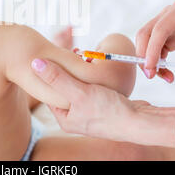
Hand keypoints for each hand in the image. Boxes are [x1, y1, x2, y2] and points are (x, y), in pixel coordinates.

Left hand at [30, 58, 150, 142]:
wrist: (141, 122)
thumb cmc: (109, 111)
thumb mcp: (79, 92)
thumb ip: (56, 78)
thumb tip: (34, 63)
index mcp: (65, 118)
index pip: (49, 93)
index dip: (49, 73)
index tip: (50, 56)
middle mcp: (76, 117)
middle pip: (64, 88)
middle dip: (66, 70)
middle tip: (70, 53)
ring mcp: (90, 111)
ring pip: (79, 86)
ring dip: (79, 71)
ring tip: (81, 55)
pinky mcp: (104, 105)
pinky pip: (92, 87)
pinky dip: (92, 76)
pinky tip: (95, 65)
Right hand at [135, 0, 174, 82]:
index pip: (159, 30)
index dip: (152, 49)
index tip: (151, 68)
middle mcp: (169, 14)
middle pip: (146, 34)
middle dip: (144, 55)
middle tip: (150, 74)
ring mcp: (167, 23)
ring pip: (147, 41)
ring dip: (150, 60)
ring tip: (164, 76)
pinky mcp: (169, 33)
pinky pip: (156, 47)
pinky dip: (157, 61)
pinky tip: (166, 71)